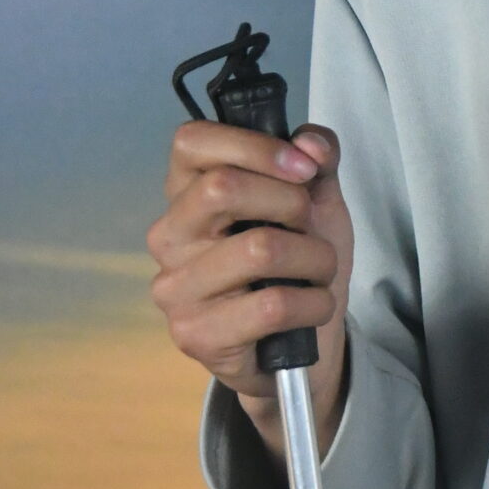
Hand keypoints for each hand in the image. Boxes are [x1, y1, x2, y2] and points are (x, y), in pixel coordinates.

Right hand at [148, 120, 352, 458]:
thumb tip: (310, 144)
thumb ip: (319, 158)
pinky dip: (314, 302)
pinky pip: (271, 305)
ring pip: (259, 248)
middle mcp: (169, 236)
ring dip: (315, 258)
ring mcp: (175, 288)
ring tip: (320, 271)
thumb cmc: (299, 261)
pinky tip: (314, 307)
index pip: (192, 141)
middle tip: (310, 226)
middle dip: (292, 202)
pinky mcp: (195, 335)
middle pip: (223, 187)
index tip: (304, 169)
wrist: (299, 346)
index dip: (256, 146)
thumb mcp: (317, 199)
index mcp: (187, 192)